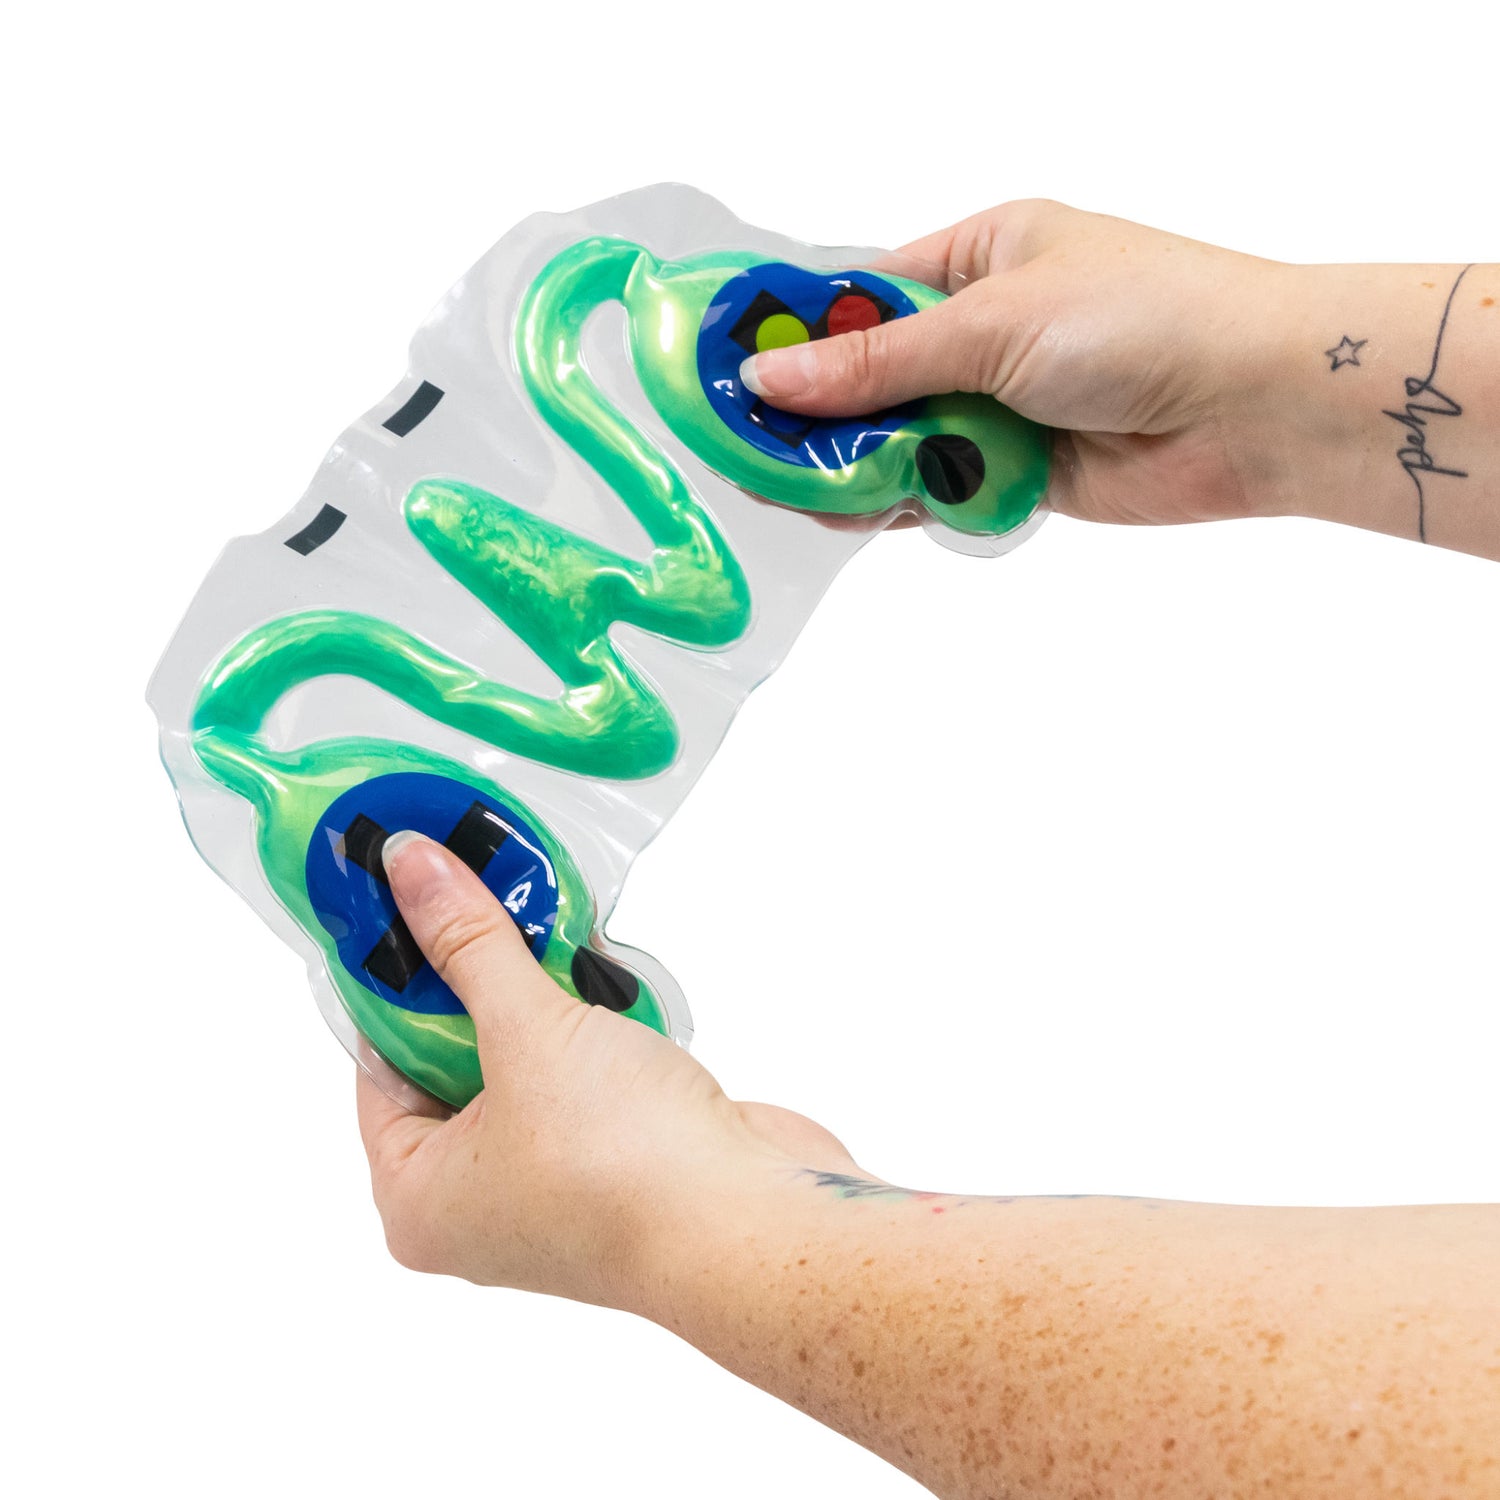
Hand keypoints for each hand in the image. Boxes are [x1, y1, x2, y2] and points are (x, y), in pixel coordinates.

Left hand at [355, 831, 858, 1307]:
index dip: (392, 983)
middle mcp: (476, 1206)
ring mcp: (553, 1189)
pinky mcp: (621, 1165)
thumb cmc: (622, 1165)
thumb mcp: (527, 1032)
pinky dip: (595, 1030)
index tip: (407, 907)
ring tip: (553, 934)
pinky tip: (608, 981)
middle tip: (484, 904)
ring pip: (528, 1065)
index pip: (377, 1069)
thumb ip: (469, 944)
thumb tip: (411, 867)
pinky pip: (585, 1079)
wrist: (753, 1225)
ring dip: (545, 1003)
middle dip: (479, 985)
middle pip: (452, 1063)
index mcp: (417, 1199)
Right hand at [742, 199, 1293, 527]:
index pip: (861, 294)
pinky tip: (842, 512)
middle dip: (812, 412)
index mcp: (981, 255)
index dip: (793, 332)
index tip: (726, 366)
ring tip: (777, 488)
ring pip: (897, 438)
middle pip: (870, 375)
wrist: (1256, 404)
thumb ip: (878, 363)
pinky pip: (938, 486)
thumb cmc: (1142, 320)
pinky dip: (896, 501)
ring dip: (847, 464)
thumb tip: (770, 379)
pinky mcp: (1020, 469)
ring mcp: (1002, 403)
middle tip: (737, 444)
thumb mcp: (993, 324)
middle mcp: (986, 328)